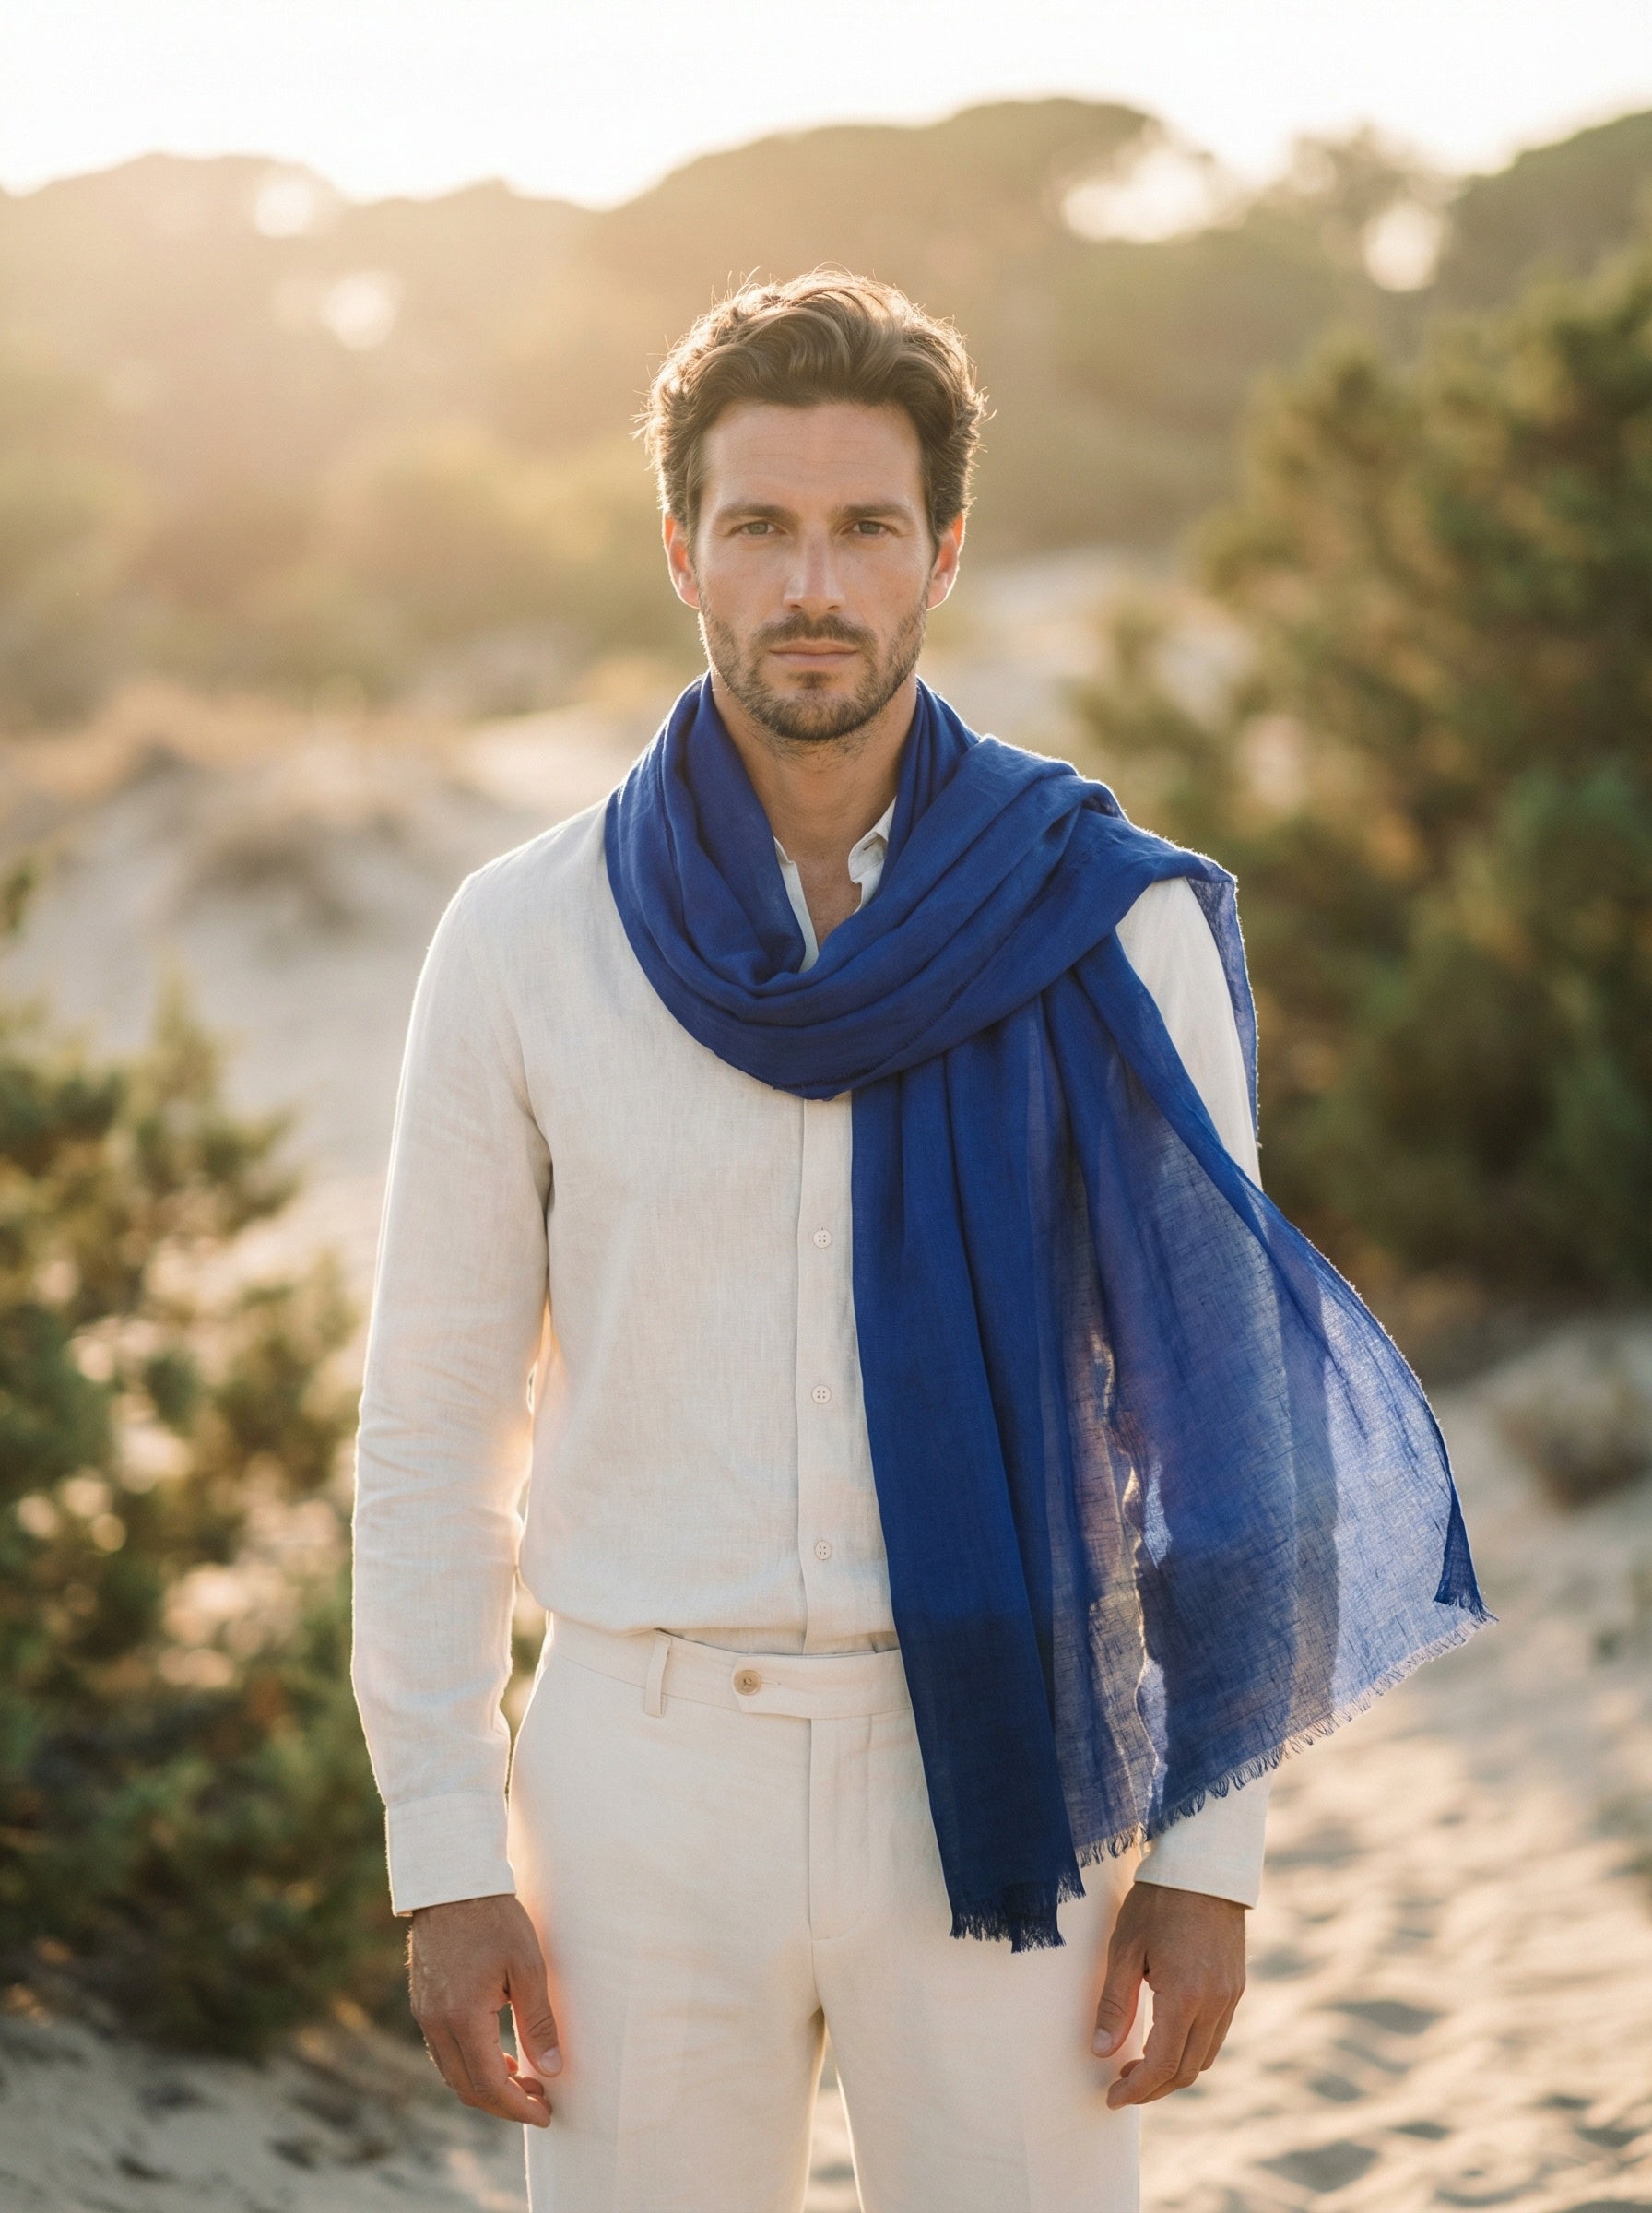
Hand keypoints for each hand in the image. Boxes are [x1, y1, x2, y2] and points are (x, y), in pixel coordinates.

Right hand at [408, 1893, 561, 2126]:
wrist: (452, 1882)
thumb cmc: (495, 1919)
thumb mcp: (527, 1966)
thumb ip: (538, 2021)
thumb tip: (551, 2070)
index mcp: (462, 2018)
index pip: (489, 2084)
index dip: (517, 2107)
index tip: (545, 2114)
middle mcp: (436, 2023)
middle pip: (467, 2088)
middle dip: (504, 2103)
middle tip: (540, 2100)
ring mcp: (425, 2014)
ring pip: (453, 2073)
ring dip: (487, 2085)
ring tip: (524, 2079)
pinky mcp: (423, 2003)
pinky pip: (445, 2051)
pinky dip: (471, 2064)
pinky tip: (499, 2054)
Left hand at [1092, 1880, 1246, 2106]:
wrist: (1204, 1867)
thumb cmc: (1158, 1901)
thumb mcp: (1125, 1948)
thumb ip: (1115, 2004)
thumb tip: (1102, 2051)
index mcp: (1186, 1997)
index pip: (1161, 2065)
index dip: (1136, 2089)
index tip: (1112, 2098)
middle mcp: (1215, 2004)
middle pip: (1186, 2071)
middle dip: (1153, 2088)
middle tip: (1121, 2086)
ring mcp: (1230, 1997)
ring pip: (1204, 2057)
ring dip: (1173, 2072)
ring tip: (1139, 2066)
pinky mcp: (1236, 1987)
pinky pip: (1215, 2035)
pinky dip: (1190, 2049)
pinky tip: (1166, 2038)